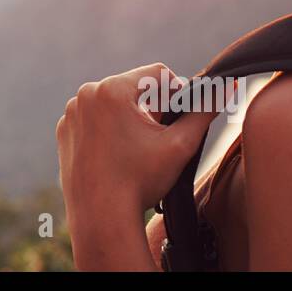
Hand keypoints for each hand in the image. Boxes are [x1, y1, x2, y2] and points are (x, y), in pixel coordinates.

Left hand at [56, 63, 216, 269]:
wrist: (102, 216)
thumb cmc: (140, 180)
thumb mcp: (179, 144)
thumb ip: (204, 111)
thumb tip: (227, 85)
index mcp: (112, 89)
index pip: (157, 74)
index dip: (177, 92)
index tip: (181, 116)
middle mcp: (86, 94)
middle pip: (133, 87)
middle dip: (152, 106)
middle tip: (161, 135)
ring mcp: (72, 112)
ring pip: (112, 102)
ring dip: (130, 116)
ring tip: (140, 147)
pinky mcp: (65, 129)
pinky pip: (93, 118)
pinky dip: (108, 128)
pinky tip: (118, 153)